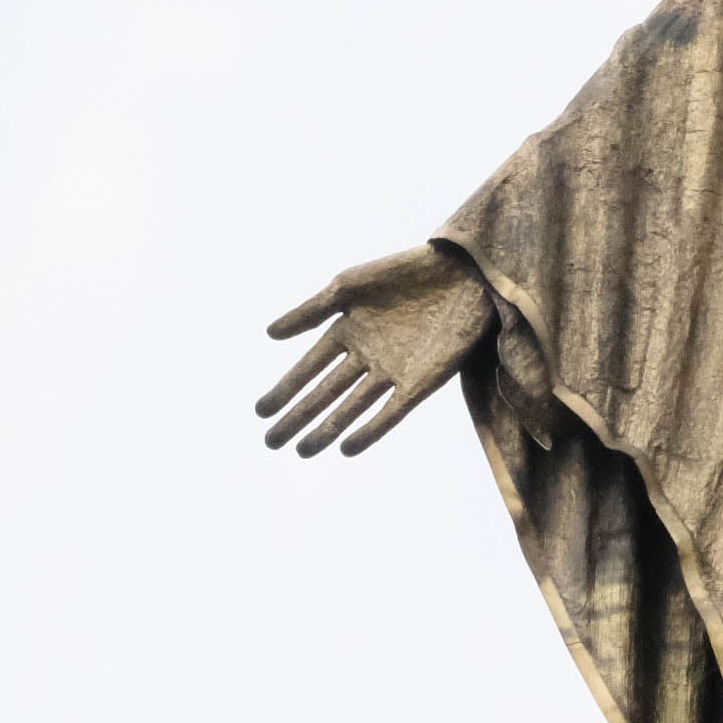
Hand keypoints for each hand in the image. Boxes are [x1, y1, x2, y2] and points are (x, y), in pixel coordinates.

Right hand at [256, 245, 496, 458]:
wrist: (462, 272)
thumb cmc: (404, 272)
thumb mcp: (349, 286)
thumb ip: (311, 311)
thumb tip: (269, 334)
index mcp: (348, 330)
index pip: (309, 368)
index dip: (285, 389)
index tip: (260, 411)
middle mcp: (367, 356)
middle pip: (326, 393)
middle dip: (298, 417)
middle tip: (271, 442)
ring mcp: (393, 371)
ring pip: (353, 407)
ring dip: (328, 428)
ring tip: (302, 450)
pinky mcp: (421, 382)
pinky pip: (391, 412)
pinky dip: (370, 429)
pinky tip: (347, 447)